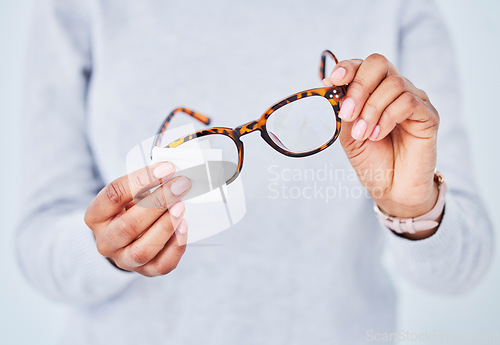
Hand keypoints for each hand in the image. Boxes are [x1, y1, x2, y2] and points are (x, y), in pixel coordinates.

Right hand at [84, 162, 190, 275]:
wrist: (127, 239)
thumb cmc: (130, 209)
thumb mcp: (129, 194)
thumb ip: (145, 182)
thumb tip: (171, 169)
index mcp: (95, 216)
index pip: (114, 196)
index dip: (141, 180)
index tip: (167, 168)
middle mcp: (106, 242)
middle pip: (129, 226)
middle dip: (159, 202)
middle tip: (180, 185)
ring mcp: (124, 260)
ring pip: (143, 250)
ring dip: (165, 226)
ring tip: (181, 206)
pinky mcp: (146, 271)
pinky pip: (162, 265)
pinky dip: (176, 246)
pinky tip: (184, 226)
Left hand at [323, 54, 439, 238]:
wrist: (390, 188)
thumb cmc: (370, 159)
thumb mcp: (348, 133)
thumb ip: (343, 109)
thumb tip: (329, 84)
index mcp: (374, 90)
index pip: (363, 65)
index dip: (347, 67)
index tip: (333, 80)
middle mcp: (394, 90)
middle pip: (379, 64)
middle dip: (359, 87)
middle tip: (347, 114)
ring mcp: (414, 100)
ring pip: (393, 84)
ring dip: (371, 110)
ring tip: (363, 134)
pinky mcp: (428, 115)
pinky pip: (408, 102)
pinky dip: (388, 117)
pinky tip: (377, 135)